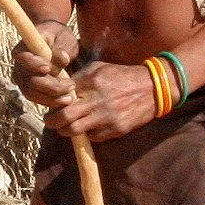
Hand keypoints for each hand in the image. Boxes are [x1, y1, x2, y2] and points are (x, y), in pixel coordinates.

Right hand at [12, 19, 80, 108]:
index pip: (23, 58)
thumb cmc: (59, 37)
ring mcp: (22, 80)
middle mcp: (19, 67)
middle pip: (29, 81)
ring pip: (32, 94)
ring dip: (51, 98)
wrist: (56, 44)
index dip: (33, 65)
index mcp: (23, 49)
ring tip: (70, 97)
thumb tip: (62, 59)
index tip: (48, 68)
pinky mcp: (30, 90)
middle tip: (71, 85)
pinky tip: (66, 100)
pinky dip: (51, 102)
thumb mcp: (64, 37)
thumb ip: (62, 47)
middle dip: (50, 86)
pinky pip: (37, 99)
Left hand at [42, 59, 158, 142]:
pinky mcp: (115, 129)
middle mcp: (97, 100)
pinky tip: (87, 127)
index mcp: (91, 82)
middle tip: (50, 120)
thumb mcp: (99, 68)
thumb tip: (59, 87)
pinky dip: (86, 134)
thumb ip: (79, 77)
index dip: (52, 101)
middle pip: (63, 117)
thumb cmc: (122, 76)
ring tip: (65, 126)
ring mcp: (106, 117)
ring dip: (65, 130)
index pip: (60, 95)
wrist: (153, 88)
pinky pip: (92, 137)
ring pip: (74, 131)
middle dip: (52, 121)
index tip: (50, 104)